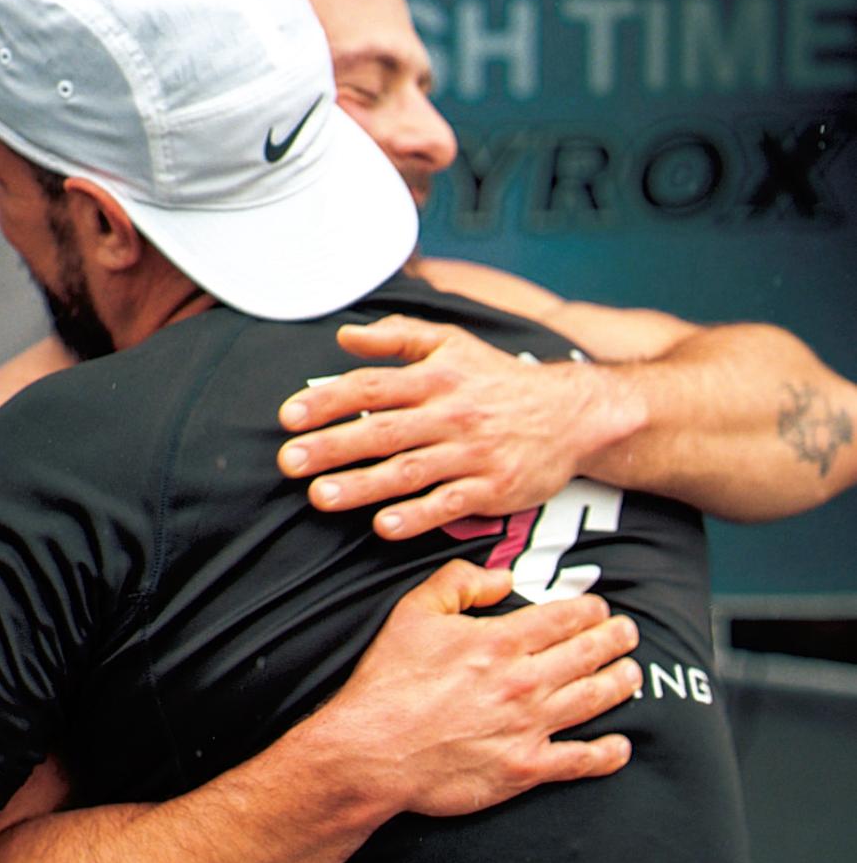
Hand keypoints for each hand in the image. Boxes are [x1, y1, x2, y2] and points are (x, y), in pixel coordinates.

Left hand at [277, 314, 646, 539]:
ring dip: (363, 486)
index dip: (328, 401)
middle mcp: (450, 414)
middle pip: (383, 431)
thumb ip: (397, 336)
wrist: (572, 413)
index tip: (290, 416)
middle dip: (332, 447)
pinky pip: (449, 504)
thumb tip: (344, 336)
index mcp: (435, 377)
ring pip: (409, 471)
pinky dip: (417, 516)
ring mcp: (471, 454)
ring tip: (321, 496)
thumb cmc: (499, 380)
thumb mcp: (453, 343)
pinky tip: (384, 526)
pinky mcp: (492, 488)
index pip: (372, 387)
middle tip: (289, 462)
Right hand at [317, 559, 639, 817]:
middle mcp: (524, 682)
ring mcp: (529, 727)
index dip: (589, 610)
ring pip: (594, 699)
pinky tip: (620, 747)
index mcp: (501, 641)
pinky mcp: (525, 768)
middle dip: (616, 639)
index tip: (600, 608)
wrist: (371, 751)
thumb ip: (459, 581)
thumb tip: (502, 579)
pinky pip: (580, 760)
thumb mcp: (413, 611)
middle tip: (628, 633)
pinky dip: (607, 754)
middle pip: (589, 654)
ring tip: (633, 674)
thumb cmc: (388, 682)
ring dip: (621, 683)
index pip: (564, 617)